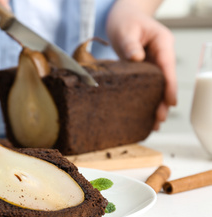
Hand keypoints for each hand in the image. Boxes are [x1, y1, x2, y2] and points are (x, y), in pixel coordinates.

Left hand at [107, 0, 176, 129]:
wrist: (122, 17)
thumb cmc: (126, 20)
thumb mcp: (126, 30)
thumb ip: (130, 44)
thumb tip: (137, 58)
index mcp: (162, 42)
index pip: (168, 66)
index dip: (170, 85)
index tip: (171, 102)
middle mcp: (161, 54)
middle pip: (165, 80)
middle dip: (164, 100)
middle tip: (159, 119)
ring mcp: (153, 62)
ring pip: (158, 85)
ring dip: (156, 103)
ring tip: (154, 123)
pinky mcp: (144, 68)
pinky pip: (148, 85)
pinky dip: (146, 97)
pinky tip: (144, 112)